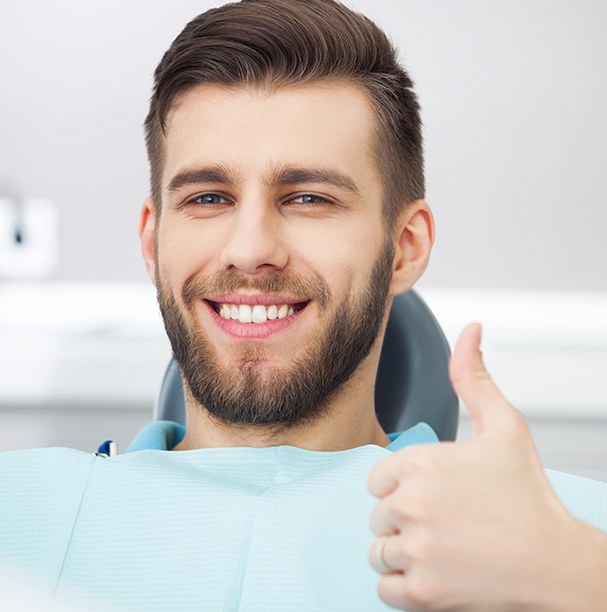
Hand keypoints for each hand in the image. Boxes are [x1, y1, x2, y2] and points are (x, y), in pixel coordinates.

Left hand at [368, 323, 606, 610]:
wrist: (556, 564)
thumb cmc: (528, 496)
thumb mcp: (504, 426)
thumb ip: (473, 377)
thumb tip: (470, 329)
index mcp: (419, 462)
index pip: (377, 479)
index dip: (404, 488)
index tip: (436, 495)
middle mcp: (410, 503)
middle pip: (378, 515)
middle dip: (404, 520)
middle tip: (447, 523)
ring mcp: (415, 549)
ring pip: (380, 550)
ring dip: (404, 552)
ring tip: (445, 548)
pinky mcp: (421, 592)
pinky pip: (385, 587)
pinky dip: (405, 585)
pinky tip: (439, 573)